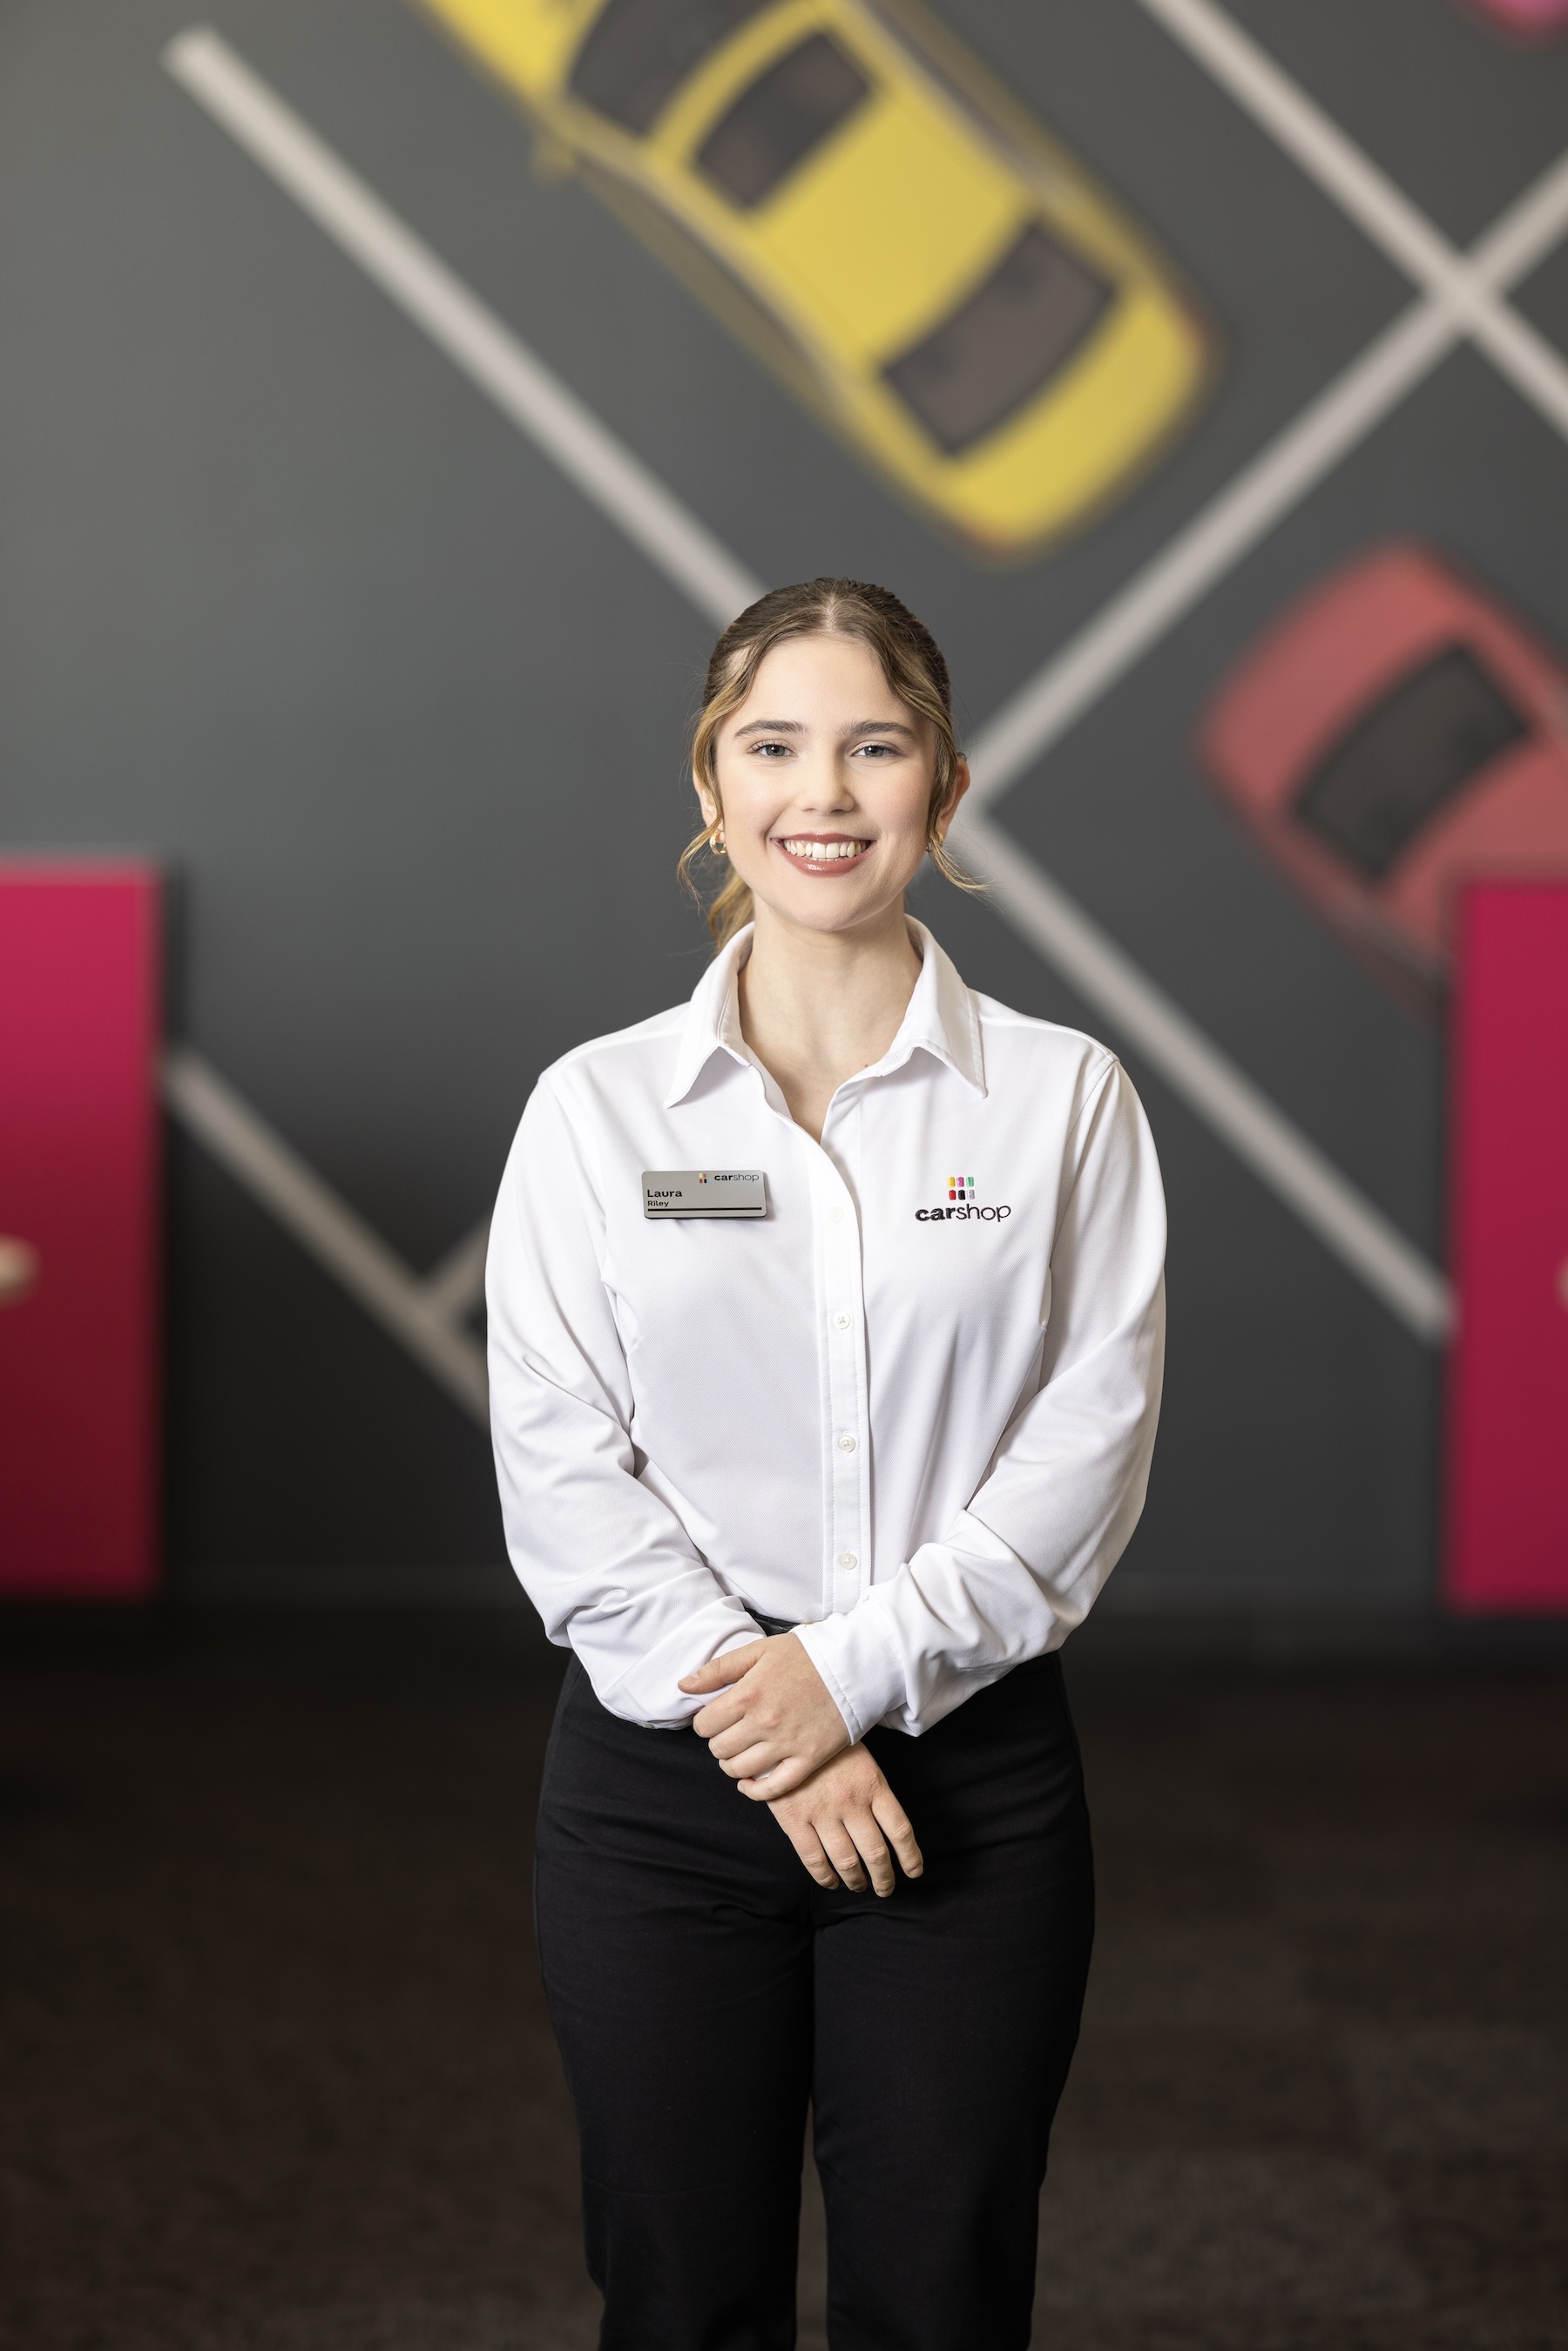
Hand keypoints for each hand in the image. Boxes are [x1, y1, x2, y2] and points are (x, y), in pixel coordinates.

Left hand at [679, 1633, 848, 1796]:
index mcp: (748, 1694)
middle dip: (719, 1742)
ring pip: (739, 1770)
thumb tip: (684, 1684)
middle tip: (731, 1733)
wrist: (855, 1665)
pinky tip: (749, 1782)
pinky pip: (772, 1788)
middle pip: (719, 1749)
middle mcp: (764, 1723)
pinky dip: (755, 1791)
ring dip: (733, 1764)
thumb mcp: (760, 1650)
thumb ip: (719, 1668)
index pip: (705, 1725)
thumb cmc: (807, 1654)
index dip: (705, 1723)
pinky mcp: (808, 1760)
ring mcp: (786, 1744)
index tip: (716, 1718)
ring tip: (741, 1752)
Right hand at [766, 1747, 923, 1896]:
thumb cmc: (828, 1745)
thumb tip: (889, 1827)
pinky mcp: (795, 1819)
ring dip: (856, 1880)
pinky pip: (813, 1859)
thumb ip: (874, 1790)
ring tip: (859, 1886)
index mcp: (872, 1784)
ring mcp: (823, 1812)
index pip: (900, 1829)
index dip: (910, 1856)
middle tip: (885, 1888)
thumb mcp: (861, 1758)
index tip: (914, 1872)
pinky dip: (825, 1877)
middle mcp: (851, 1802)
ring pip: (847, 1861)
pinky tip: (831, 1882)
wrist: (786, 1728)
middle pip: (876, 1852)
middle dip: (884, 1877)